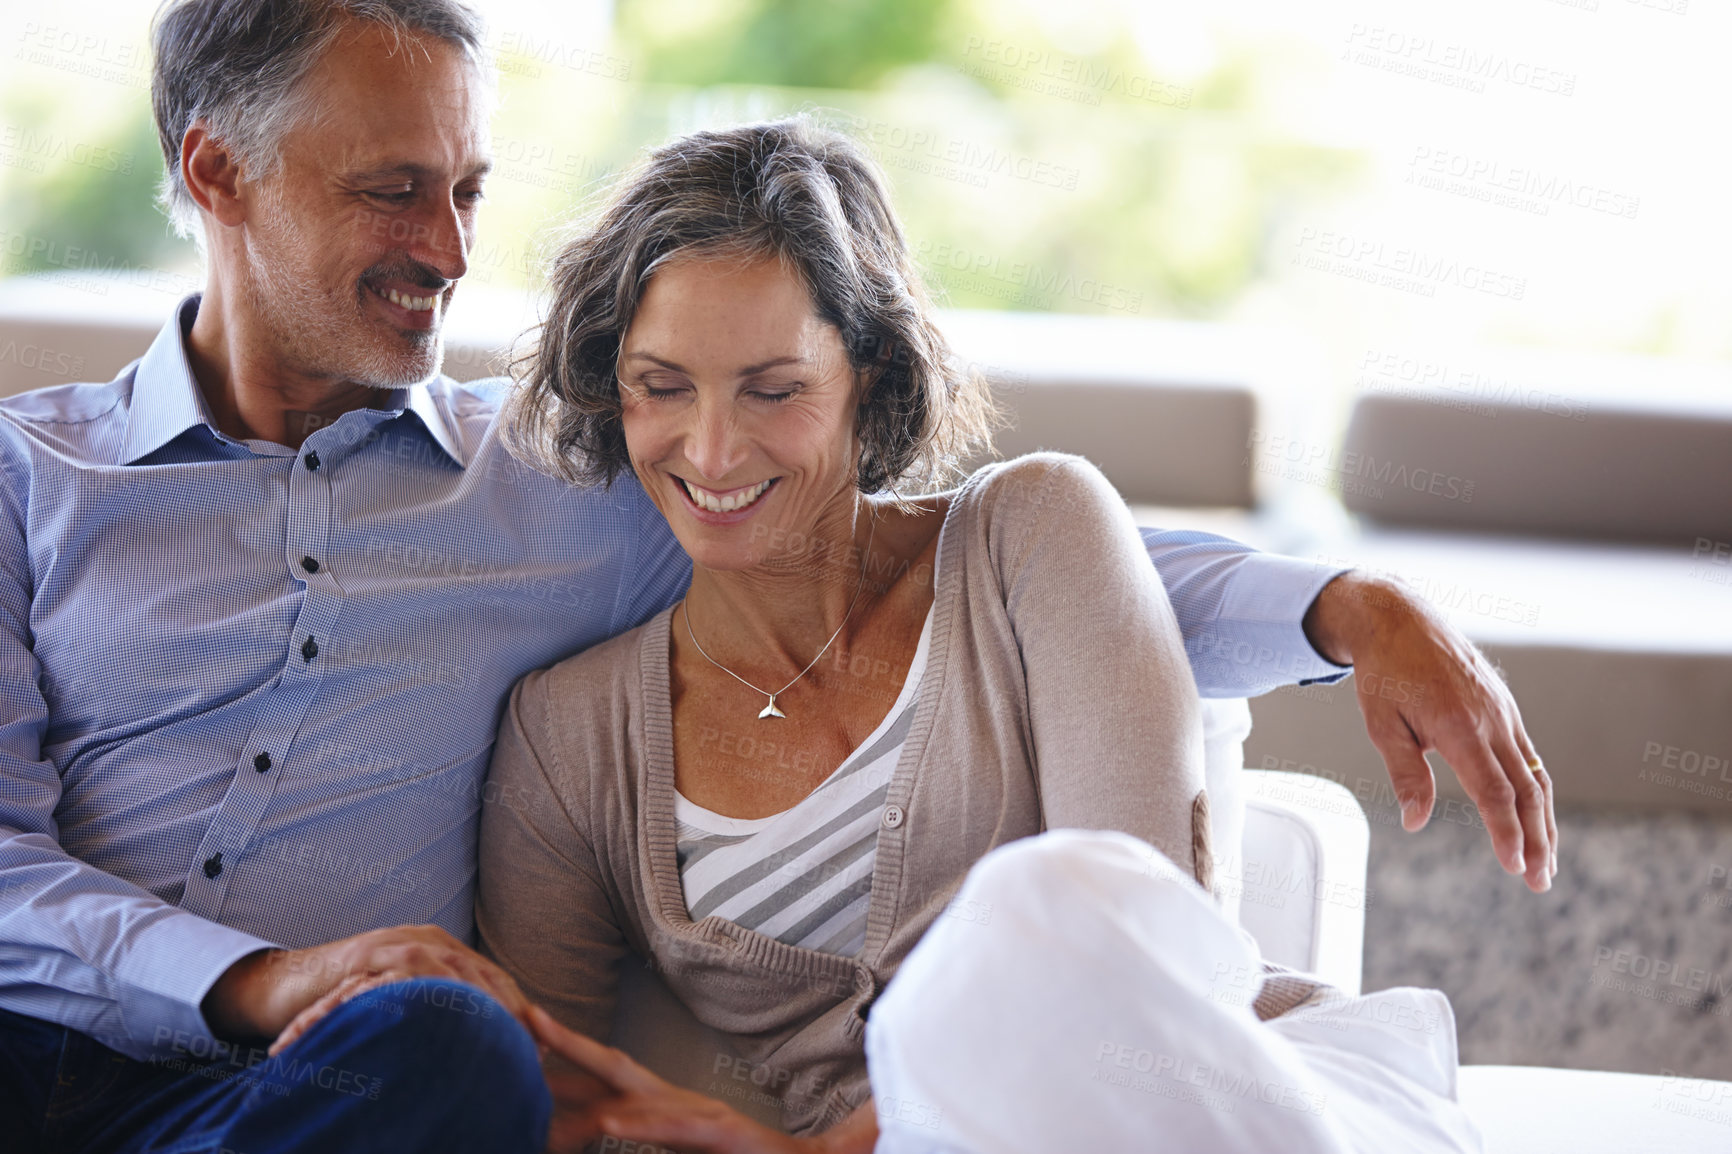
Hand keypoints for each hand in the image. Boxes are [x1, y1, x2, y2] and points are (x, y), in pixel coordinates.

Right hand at [200, 924, 534, 1054]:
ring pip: (447, 975)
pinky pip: (401, 979)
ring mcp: (397, 944)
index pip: (494, 978)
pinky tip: (430, 1030)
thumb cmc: (354, 1002)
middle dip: (504, 1013)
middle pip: (479, 975)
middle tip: (524, 1052)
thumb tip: (493, 1049)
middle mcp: (426, 939)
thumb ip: (446, 1013)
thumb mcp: (409, 1004)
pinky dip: (416, 1005)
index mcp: (444, 948)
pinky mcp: (367, 957)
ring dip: (471, 1010)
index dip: (519, 1010)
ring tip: (489, 1044)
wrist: (289, 983)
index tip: (541, 1047)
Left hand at [529, 1005, 815, 1153]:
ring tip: (542, 1065)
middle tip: (521, 1017)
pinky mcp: (718, 1132)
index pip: (601, 1077)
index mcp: (659, 1104)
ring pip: (632, 1090)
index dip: (560, 1057)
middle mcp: (672, 1098)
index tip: (517, 1042)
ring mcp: (695, 1111)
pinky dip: (640, 1123)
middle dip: (564, 1041)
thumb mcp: (675, 1143)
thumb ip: (635, 1132)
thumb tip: (594, 1127)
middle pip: (610, 1064)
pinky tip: (611, 1123)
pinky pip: (673, 1128)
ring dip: (586, 1073)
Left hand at [1304, 572, 1556, 892]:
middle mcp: (1491, 720)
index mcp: (1459, 726)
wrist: (1400, 619)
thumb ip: (1405, 773)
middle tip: (1539, 881)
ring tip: (1545, 861)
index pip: (1493, 791)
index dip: (1507, 832)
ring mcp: (1503, 712)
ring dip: (1543, 821)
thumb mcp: (1382, 724)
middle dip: (1536, 840)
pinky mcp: (1505, 709)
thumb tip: (1415, 822)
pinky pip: (1528, 756)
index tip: (1514, 866)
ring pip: (1534, 775)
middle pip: (1525, 790)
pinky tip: (1535, 817)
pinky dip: (1536, 792)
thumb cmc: (1385, 673)